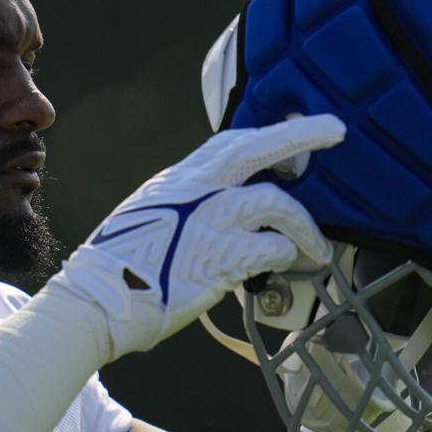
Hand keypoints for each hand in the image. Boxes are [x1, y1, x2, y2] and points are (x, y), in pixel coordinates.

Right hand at [49, 114, 344, 361]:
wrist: (97, 302)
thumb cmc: (118, 272)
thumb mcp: (146, 221)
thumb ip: (182, 211)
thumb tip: (209, 217)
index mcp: (176, 182)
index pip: (227, 145)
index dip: (265, 136)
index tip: (291, 134)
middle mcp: (194, 191)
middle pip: (256, 148)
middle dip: (299, 135)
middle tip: (334, 130)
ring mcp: (209, 220)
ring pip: (276, 202)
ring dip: (304, 224)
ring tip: (317, 246)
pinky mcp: (221, 256)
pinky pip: (273, 248)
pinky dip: (286, 255)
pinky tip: (289, 264)